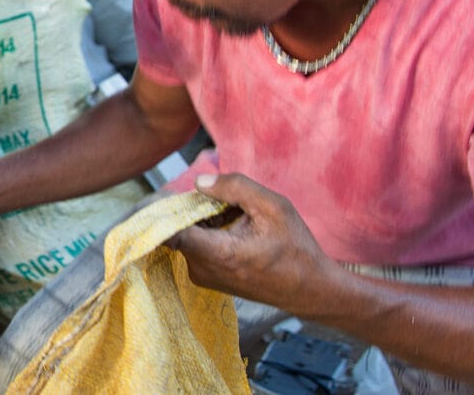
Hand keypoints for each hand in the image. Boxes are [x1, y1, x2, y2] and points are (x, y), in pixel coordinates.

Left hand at [166, 173, 343, 315]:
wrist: (311, 290)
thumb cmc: (296, 248)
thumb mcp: (273, 207)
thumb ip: (235, 188)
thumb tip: (199, 182)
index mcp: (218, 254)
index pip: (169, 233)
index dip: (163, 209)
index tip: (168, 192)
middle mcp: (203, 269)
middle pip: (177, 228)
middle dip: (192, 207)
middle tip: (222, 200)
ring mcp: (203, 276)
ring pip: (187, 235)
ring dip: (202, 220)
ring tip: (234, 216)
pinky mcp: (207, 278)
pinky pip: (195, 246)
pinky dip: (208, 233)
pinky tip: (233, 229)